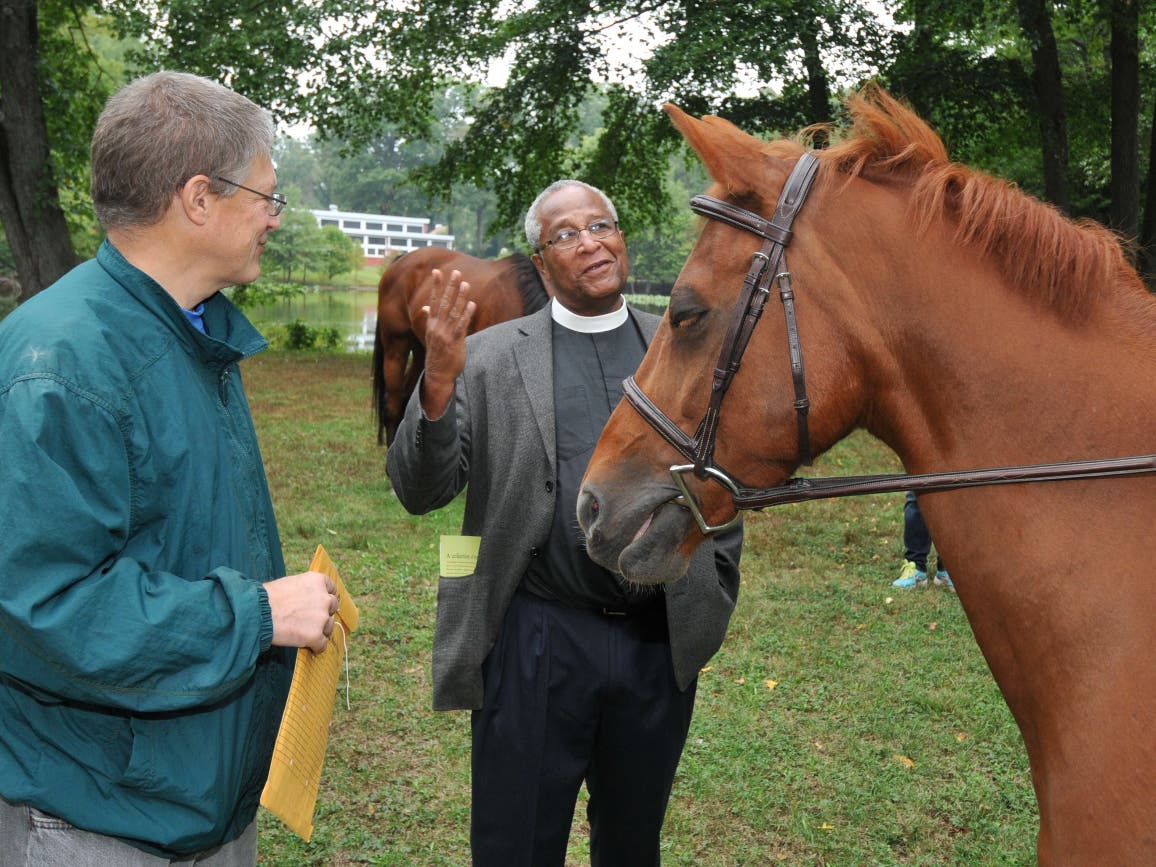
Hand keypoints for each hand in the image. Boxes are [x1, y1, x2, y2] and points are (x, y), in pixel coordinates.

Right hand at [263, 571, 339, 653]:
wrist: (257, 613)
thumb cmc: (267, 597)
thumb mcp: (291, 583)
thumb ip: (306, 589)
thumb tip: (309, 598)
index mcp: (318, 581)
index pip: (332, 589)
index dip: (325, 597)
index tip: (318, 604)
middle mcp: (324, 598)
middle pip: (332, 608)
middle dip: (322, 614)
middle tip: (307, 620)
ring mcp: (321, 618)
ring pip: (328, 627)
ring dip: (318, 631)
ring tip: (300, 632)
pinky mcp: (315, 636)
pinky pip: (322, 645)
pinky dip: (315, 647)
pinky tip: (305, 645)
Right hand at [418, 268, 474, 418]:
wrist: (438, 375)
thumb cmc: (437, 355)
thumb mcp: (430, 335)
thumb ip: (429, 320)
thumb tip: (425, 307)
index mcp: (431, 324)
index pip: (433, 301)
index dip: (435, 286)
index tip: (436, 271)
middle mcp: (437, 327)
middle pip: (444, 303)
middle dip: (450, 287)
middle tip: (456, 272)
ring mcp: (445, 334)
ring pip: (453, 312)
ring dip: (460, 297)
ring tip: (466, 284)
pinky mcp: (455, 342)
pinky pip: (461, 326)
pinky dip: (466, 315)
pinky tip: (472, 304)